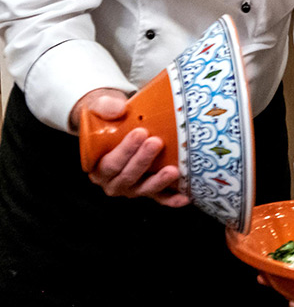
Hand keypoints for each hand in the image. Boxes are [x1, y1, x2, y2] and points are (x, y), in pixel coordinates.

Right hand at [76, 89, 189, 207]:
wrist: (117, 126)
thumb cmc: (108, 119)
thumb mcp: (100, 107)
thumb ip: (105, 107)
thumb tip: (118, 109)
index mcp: (97, 166)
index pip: (110, 164)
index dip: (124, 151)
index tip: (139, 133)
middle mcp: (112, 181)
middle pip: (128, 177)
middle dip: (143, 161)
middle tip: (157, 142)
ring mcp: (132, 187)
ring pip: (144, 189)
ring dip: (158, 181)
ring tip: (173, 170)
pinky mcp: (149, 189)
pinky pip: (160, 198)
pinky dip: (172, 199)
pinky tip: (185, 197)